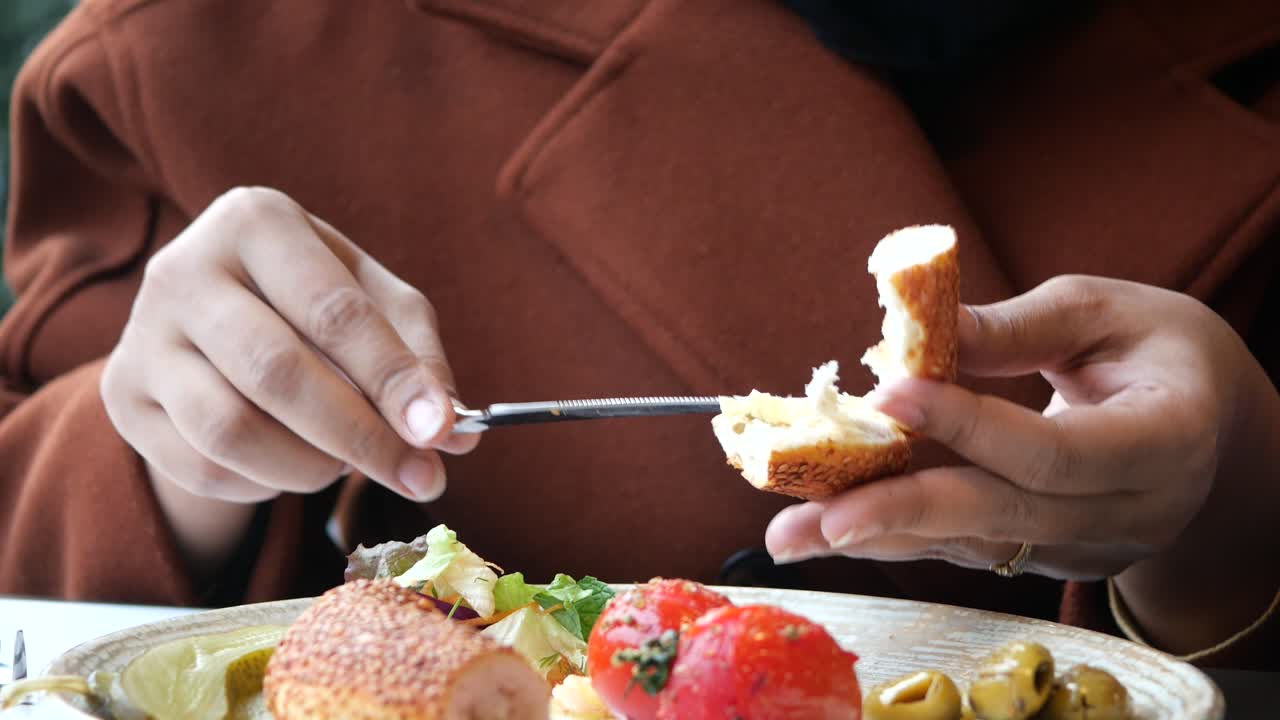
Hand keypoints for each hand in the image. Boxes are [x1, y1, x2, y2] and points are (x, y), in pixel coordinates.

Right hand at [101, 187, 477, 573]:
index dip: (393, 378)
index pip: (333, 311)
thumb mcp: (373, 301)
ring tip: (348, 461)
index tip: (444, 431)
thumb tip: (456, 434)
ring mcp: (142, 335)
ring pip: (231, 431)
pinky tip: (293, 462)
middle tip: (422, 478)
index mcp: (255, 222)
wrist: (212, 316)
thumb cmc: (311, 301)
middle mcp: (183, 270)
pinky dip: (266, 482)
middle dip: (361, 437)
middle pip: (277, 373)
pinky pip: (203, 467)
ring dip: (311, 466)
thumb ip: (419, 357)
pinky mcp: (122, 397)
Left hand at [766, 274, 1250, 580]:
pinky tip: (829, 530)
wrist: (1207, 423)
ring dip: (878, 538)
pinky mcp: (1048, 555)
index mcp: (1164, 440)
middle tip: (820, 517)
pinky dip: (896, 535)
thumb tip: (920, 332)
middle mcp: (1128, 512)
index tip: (888, 394)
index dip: (972, 426)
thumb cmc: (1155, 349)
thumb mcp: (1104, 311)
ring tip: (794, 535)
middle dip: (904, 513)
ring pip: (974, 545)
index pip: (1057, 450)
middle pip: (1005, 518)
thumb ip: (1016, 326)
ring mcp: (1087, 546)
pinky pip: (967, 547)